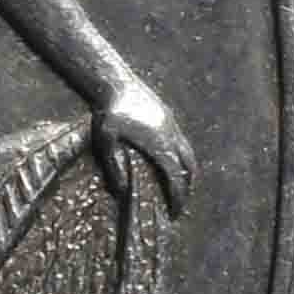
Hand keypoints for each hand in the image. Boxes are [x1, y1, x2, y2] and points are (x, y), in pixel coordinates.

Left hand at [93, 75, 193, 206]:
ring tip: (181, 186)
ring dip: (187, 171)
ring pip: (187, 152)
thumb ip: (113, 167)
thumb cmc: (107, 113)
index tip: (175, 212)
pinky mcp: (167, 115)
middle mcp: (170, 135)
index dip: (178, 196)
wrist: (114, 81)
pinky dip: (181, 155)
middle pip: (188, 167)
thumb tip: (122, 191)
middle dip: (186, 187)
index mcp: (158, 144)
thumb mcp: (105, 141)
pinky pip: (180, 140)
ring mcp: (171, 124)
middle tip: (179, 204)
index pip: (175, 177)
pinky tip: (172, 161)